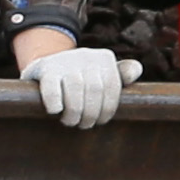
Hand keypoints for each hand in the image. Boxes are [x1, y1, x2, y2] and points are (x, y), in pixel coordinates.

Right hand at [27, 45, 141, 129]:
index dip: (108, 109)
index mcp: (105, 58)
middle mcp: (86, 55)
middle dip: (90, 113)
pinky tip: (55, 111)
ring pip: (75, 88)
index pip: (113, 87)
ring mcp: (64, 60)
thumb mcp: (101, 74)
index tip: (100, 121)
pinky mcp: (45, 68)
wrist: (45, 66)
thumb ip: (121, 75)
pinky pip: (52, 88)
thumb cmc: (80, 77)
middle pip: (95, 89)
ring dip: (74, 112)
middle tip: (84, 125)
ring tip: (70, 121)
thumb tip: (134, 72)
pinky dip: (55, 102)